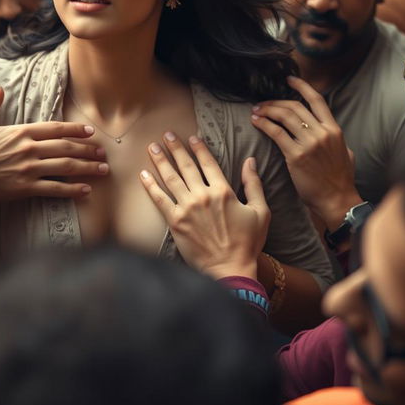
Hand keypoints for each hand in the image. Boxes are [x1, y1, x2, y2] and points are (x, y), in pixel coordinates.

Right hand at [0, 122, 108, 200]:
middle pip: (66, 147)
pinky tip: (86, 190)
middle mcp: (28, 148)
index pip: (54, 128)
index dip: (75, 130)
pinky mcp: (24, 188)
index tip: (90, 132)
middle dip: (88, 150)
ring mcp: (28, 168)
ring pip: (65, 166)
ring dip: (88, 168)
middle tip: (103, 153)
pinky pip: (54, 188)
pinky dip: (72, 189)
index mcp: (19, 131)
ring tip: (103, 170)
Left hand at [139, 132, 269, 279]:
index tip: (191, 137)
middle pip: (186, 166)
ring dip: (161, 160)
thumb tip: (251, 161)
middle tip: (166, 135)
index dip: (199, 148)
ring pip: (171, 178)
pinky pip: (159, 199)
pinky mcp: (175, 222)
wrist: (230, 270)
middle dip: (175, 148)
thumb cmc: (248, 243)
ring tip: (152, 147)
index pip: (208, 163)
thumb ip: (254, 184)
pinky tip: (143, 174)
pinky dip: (150, 185)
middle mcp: (203, 196)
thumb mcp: (261, 212)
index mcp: (223, 191)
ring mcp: (187, 208)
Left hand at [251, 75, 360, 229]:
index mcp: (334, 129)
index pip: (317, 100)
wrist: (337, 199)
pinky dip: (264, 124)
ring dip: (267, 110)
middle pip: (295, 106)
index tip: (289, 79)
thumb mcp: (346, 153)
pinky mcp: (296, 155)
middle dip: (275, 101)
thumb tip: (329, 132)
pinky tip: (256, 122)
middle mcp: (322, 133)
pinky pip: (276, 133)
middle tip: (262, 103)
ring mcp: (310, 143)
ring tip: (256, 111)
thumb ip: (335, 139)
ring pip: (284, 116)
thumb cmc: (340, 180)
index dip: (301, 87)